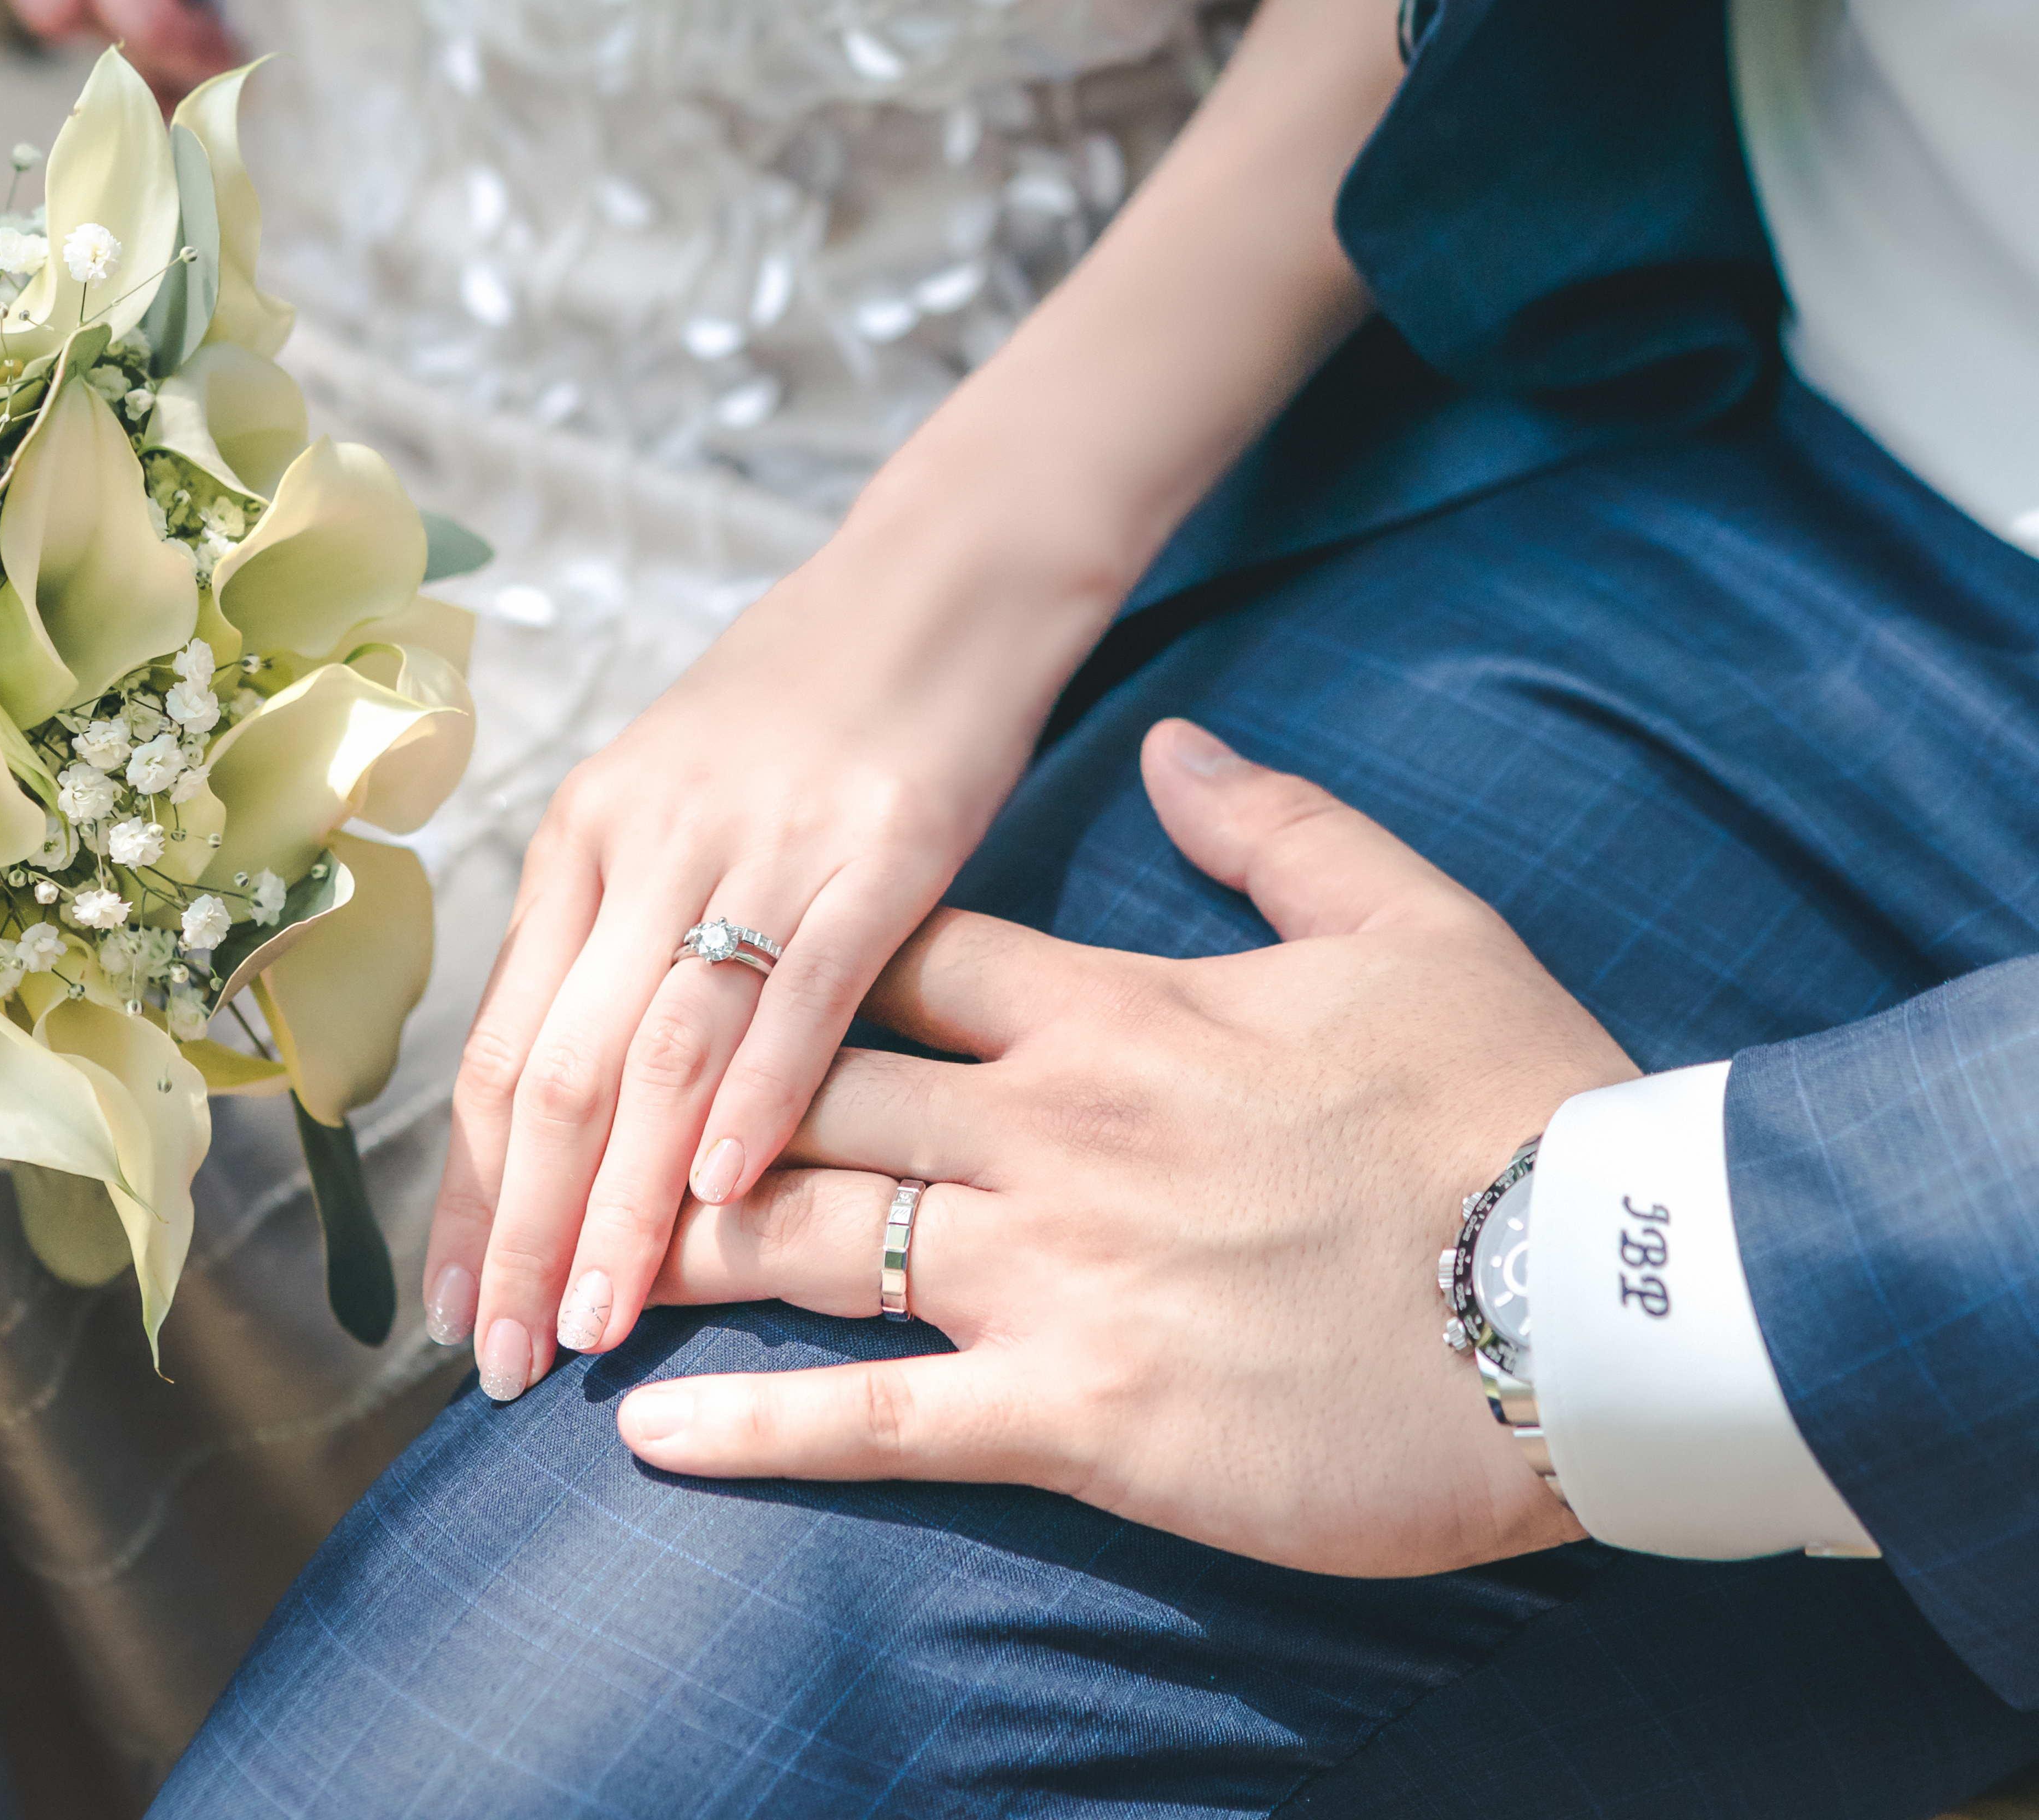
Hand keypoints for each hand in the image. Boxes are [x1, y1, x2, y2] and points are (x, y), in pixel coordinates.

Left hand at [424, 506, 1120, 1399]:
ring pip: (663, 1049)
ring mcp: (763, 843)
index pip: (502, 1047)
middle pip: (563, 1069)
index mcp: (585, 839)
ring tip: (597, 1321)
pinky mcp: (881, 846)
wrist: (937, 580)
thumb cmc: (803, 705)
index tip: (455, 1309)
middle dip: (525, 1232)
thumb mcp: (669, 797)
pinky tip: (729, 1192)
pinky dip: (760, 1095)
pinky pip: (803, 988)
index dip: (472, 1193)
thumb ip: (615, 928)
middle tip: (510, 1361)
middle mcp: (649, 842)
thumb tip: (566, 1087)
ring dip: (625, 1202)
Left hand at [619, 720, 1632, 1577]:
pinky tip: (647, 1432)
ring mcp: (1054, 1269)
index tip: (708, 971)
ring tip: (572, 1265)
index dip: (793, 960)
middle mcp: (1051, 1126)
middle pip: (814, 1095)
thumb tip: (1174, 743)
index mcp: (1115, 1009)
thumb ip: (1273, 823)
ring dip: (679, 1249)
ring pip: (812, 1244)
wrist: (1603, 1289)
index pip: (907, 958)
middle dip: (689, 1112)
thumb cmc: (1509, 1099)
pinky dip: (753, 1428)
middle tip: (581, 1136)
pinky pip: (877, 1421)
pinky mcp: (1083, 1408)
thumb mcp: (1407, 917)